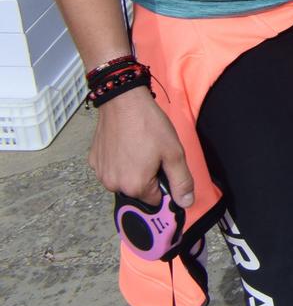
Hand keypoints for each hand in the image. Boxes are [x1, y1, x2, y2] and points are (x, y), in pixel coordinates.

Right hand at [90, 92, 195, 207]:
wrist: (123, 102)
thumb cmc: (150, 126)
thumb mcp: (174, 153)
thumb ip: (181, 181)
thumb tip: (186, 203)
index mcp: (135, 187)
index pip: (155, 199)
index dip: (163, 183)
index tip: (164, 165)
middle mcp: (113, 185)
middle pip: (138, 191)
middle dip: (147, 177)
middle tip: (153, 153)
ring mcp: (101, 174)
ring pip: (123, 180)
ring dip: (132, 170)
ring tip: (139, 147)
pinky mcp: (93, 161)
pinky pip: (110, 169)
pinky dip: (118, 161)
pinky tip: (125, 144)